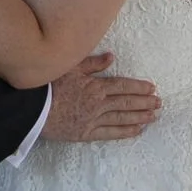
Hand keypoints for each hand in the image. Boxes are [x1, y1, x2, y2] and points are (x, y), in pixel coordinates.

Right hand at [42, 51, 160, 143]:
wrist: (32, 110)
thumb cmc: (48, 86)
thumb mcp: (69, 68)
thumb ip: (92, 64)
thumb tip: (111, 57)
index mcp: (95, 87)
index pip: (123, 86)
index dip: (139, 87)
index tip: (152, 88)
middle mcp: (98, 104)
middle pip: (127, 103)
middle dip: (145, 102)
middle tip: (159, 103)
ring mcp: (93, 120)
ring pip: (122, 118)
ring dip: (140, 117)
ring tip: (154, 116)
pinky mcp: (86, 133)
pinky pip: (110, 133)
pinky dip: (125, 132)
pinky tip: (137, 131)